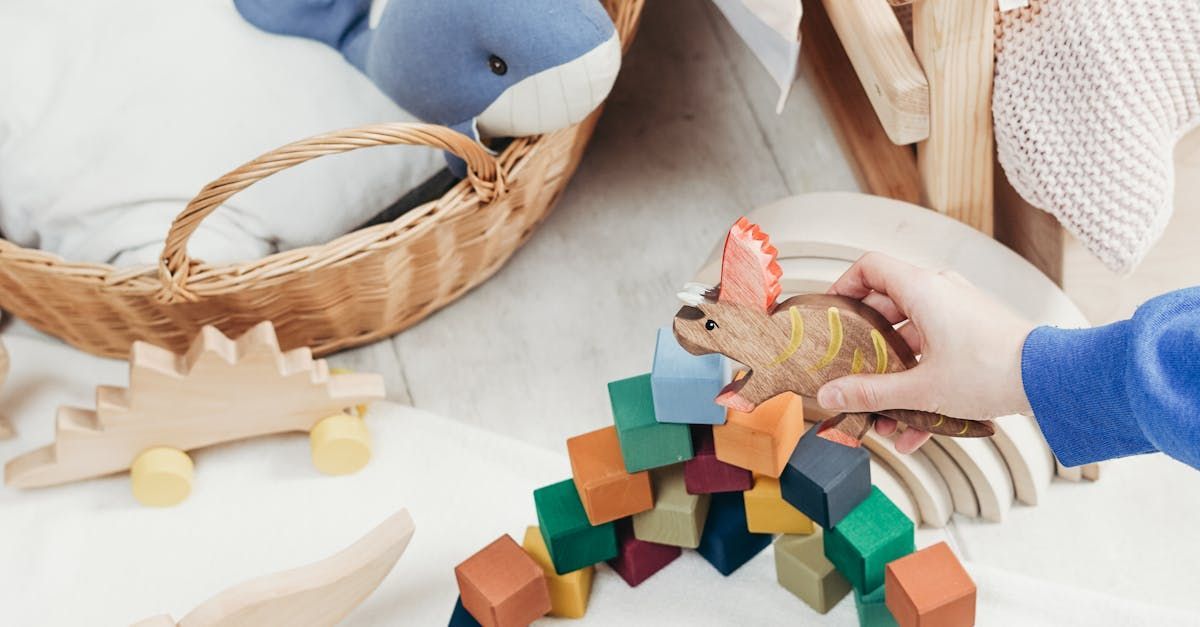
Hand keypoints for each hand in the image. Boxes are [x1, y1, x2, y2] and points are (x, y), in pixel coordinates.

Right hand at [816, 253, 1035, 452]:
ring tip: (884, 414)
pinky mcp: (973, 335)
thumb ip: (871, 392)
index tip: (830, 314)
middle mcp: (940, 293)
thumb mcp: (921, 387)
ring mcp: (958, 313)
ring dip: (894, 377)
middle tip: (849, 370)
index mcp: (922, 289)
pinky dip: (921, 385)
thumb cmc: (994, 370)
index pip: (869, 267)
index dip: (843, 286)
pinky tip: (915, 429)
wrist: (1051, 379)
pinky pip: (934, 354)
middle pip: (885, 310)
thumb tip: (832, 395)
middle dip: (865, 348)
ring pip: (910, 339)